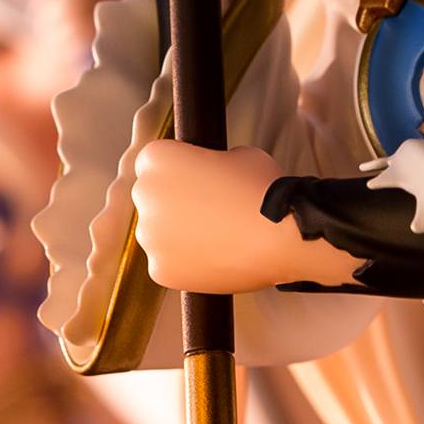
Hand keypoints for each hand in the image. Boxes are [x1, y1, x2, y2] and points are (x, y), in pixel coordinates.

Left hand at [133, 141, 354, 294]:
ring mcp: (149, 236)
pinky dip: (185, 265)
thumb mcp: (239, 154)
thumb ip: (213, 160)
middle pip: (151, 199)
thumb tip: (215, 170)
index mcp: (157, 159)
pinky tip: (213, 258)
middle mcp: (144, 195)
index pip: (153, 163)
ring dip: (177, 236)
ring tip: (216, 238)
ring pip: (158, 235)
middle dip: (172, 205)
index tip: (197, 181)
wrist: (279, 236)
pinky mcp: (160, 269)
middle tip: (208, 212)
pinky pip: (167, 265)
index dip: (178, 171)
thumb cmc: (262, 190)